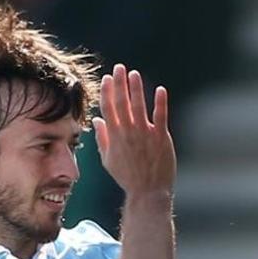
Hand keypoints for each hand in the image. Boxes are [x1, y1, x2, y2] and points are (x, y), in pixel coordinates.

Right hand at [92, 64, 175, 196]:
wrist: (148, 191)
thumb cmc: (127, 176)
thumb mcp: (108, 159)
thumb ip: (102, 138)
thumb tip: (96, 121)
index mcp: (115, 137)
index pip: (108, 109)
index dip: (107, 92)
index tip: (107, 78)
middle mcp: (128, 133)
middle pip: (122, 103)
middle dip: (120, 83)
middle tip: (119, 68)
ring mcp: (145, 134)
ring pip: (139, 106)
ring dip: (136, 88)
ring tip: (134, 74)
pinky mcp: (161, 137)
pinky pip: (160, 116)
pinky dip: (160, 103)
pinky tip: (160, 90)